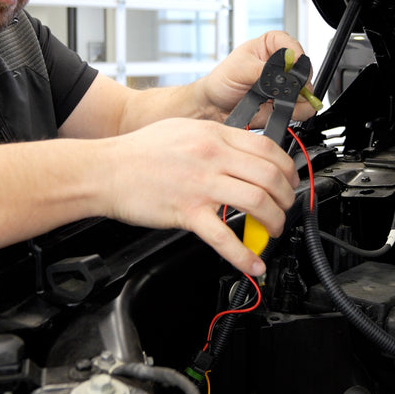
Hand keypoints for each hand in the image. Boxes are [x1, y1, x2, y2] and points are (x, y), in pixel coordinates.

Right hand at [100, 117, 298, 276]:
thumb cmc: (139, 152)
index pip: (268, 149)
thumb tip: (243, 153)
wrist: (105, 170)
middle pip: (270, 176)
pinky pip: (224, 237)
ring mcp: (201, 185)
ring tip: (271, 231)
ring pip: (257, 202)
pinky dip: (244, 256)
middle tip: (285, 209)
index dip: (288, 169)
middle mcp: (212, 157)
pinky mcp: (187, 212)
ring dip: (273, 222)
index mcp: (215, 135)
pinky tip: (252, 264)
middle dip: (287, 198)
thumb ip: (216, 139)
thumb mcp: (184, 129)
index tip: (289, 182)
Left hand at [199, 31, 318, 126]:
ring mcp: (287, 86)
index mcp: (272, 45)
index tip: (292, 66)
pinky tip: (277, 108)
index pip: (293, 46)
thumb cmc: (223, 81)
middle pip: (305, 71)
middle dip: (296, 82)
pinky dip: (294, 112)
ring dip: (295, 99)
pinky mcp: (288, 104)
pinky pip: (303, 109)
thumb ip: (264, 71)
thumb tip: (282, 75)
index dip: (296, 56)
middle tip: (280, 88)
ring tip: (273, 100)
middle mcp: (283, 64)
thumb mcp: (240, 68)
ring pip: (307, 92)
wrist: (215, 107)